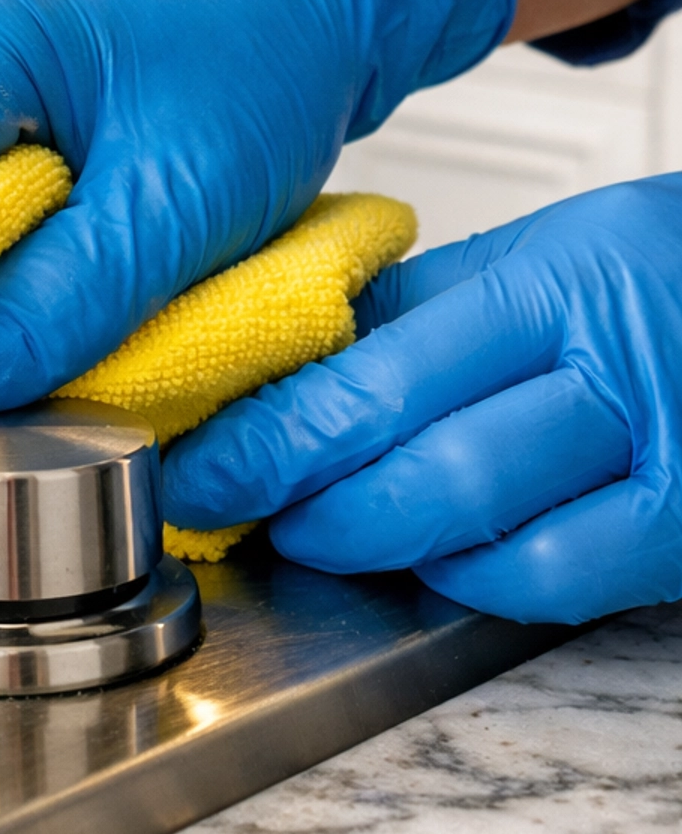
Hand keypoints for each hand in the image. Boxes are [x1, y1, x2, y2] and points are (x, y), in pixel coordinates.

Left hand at [164, 176, 681, 623]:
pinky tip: (433, 565)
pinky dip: (474, 581)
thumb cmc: (674, 278)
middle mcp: (615, 360)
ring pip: (477, 516)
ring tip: (308, 534)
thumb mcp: (559, 252)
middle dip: (298, 488)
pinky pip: (555, 580)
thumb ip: (435, 304)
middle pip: (416, 444)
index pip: (380, 360)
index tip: (199, 454)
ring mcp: (663, 453)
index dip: (272, 424)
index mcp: (564, 272)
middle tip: (226, 503)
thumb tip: (295, 356)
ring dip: (369, 538)